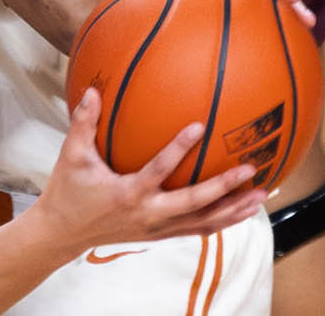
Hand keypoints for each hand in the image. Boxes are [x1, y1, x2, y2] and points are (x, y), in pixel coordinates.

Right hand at [28, 88, 266, 258]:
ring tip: (260, 195)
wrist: (64, 233)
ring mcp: (157, 228)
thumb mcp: (72, 155)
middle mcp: (148, 215)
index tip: (199, 127)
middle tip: (250, 170)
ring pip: (203, 223)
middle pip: (194, 204)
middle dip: (225, 188)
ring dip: (233, 210)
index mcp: (127, 193)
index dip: (178, 149)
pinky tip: (241, 211)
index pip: (158, 170)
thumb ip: (83, 122)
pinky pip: (198, 229)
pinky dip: (222, 220)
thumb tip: (93, 89)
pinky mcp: (160, 234)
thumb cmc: (68, 191)